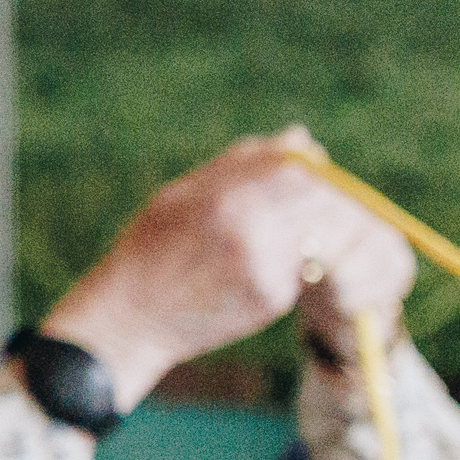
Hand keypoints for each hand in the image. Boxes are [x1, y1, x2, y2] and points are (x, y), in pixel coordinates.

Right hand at [36, 125, 420, 403]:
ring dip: (323, 236)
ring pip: (323, 237)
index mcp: (225, 194)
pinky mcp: (269, 299)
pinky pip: (304, 271)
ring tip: (296, 242)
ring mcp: (263, 266)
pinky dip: (300, 267)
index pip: (300, 169)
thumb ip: (244, 166)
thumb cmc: (152, 250)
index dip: (316, 171)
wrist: (128, 319)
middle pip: (323, 202)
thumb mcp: (184, 195)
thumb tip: (303, 139)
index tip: (314, 179)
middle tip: (321, 216)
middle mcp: (249, 228)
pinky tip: (268, 272)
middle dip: (331, 205)